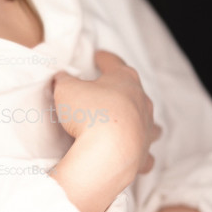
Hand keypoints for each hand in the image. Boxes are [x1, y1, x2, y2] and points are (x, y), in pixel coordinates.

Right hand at [52, 49, 161, 174]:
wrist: (108, 153)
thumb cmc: (90, 114)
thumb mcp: (67, 89)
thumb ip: (64, 81)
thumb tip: (62, 79)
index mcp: (125, 79)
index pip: (114, 63)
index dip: (104, 59)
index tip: (99, 57)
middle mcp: (141, 102)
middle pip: (134, 91)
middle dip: (122, 90)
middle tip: (107, 92)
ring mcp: (146, 129)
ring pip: (149, 122)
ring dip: (140, 121)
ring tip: (131, 123)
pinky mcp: (144, 155)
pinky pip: (146, 153)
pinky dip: (141, 153)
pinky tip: (135, 154)